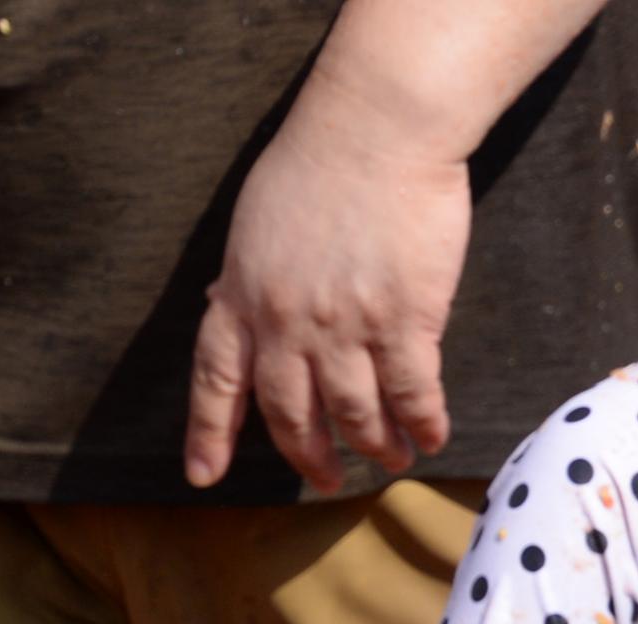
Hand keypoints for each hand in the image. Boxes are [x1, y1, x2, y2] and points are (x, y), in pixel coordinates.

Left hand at [184, 95, 469, 491]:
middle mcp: (285, 321)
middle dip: (311, 456)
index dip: (209, 432)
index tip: (204, 476)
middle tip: (331, 479)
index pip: (216, 379)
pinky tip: (434, 434)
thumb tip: (226, 303)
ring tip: (394, 458)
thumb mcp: (255, 224)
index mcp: (242, 294)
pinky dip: (424, 422)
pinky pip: (411, 393)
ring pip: (354, 413)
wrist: (376, 130)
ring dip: (376, 445)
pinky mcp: (403, 320)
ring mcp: (344, 325)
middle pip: (290, 413)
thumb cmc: (317, 162)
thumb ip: (245, 277)